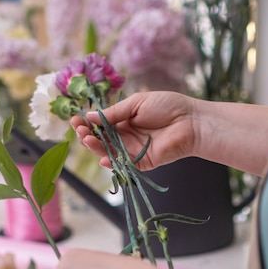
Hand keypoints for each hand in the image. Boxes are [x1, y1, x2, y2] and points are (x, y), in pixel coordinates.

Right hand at [70, 91, 196, 170]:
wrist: (191, 121)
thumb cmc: (168, 106)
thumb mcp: (137, 103)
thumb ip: (114, 112)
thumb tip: (90, 116)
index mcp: (124, 121)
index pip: (100, 125)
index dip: (87, 123)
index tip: (76, 119)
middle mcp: (126, 136)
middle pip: (101, 139)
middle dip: (87, 134)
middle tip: (79, 129)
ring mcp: (133, 150)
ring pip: (108, 152)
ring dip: (95, 147)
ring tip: (86, 138)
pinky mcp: (142, 162)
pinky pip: (123, 165)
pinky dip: (112, 163)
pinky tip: (103, 158)